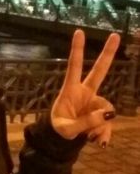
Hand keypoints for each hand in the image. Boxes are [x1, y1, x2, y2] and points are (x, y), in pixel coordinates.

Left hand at [51, 30, 120, 144]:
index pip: (74, 67)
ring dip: (102, 126)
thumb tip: (108, 114)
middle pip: (99, 71)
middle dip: (107, 54)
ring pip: (107, 110)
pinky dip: (104, 133)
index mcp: (70, 90)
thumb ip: (86, 122)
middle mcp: (84, 92)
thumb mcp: (67, 129)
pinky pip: (108, 122)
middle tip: (115, 35)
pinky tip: (97, 142)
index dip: (77, 50)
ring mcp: (94, 102)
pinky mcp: (100, 113)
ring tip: (90, 138)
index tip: (78, 32)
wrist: (61, 139)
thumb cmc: (59, 129)